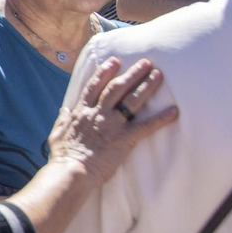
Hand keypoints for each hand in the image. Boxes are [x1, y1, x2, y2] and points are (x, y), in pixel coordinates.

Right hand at [48, 57, 177, 185]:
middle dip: (132, 73)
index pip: (94, 86)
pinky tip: (174, 111)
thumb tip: (64, 109)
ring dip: (146, 87)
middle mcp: (98, 114)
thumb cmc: (63, 155)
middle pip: (116, 88)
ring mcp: (111, 126)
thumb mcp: (57, 133)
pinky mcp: (123, 140)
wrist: (71, 171)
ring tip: (158, 75)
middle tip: (146, 62)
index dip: (105, 72)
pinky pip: (145, 126)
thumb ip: (62, 119)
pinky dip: (161, 118)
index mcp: (82, 112)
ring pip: (131, 101)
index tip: (115, 61)